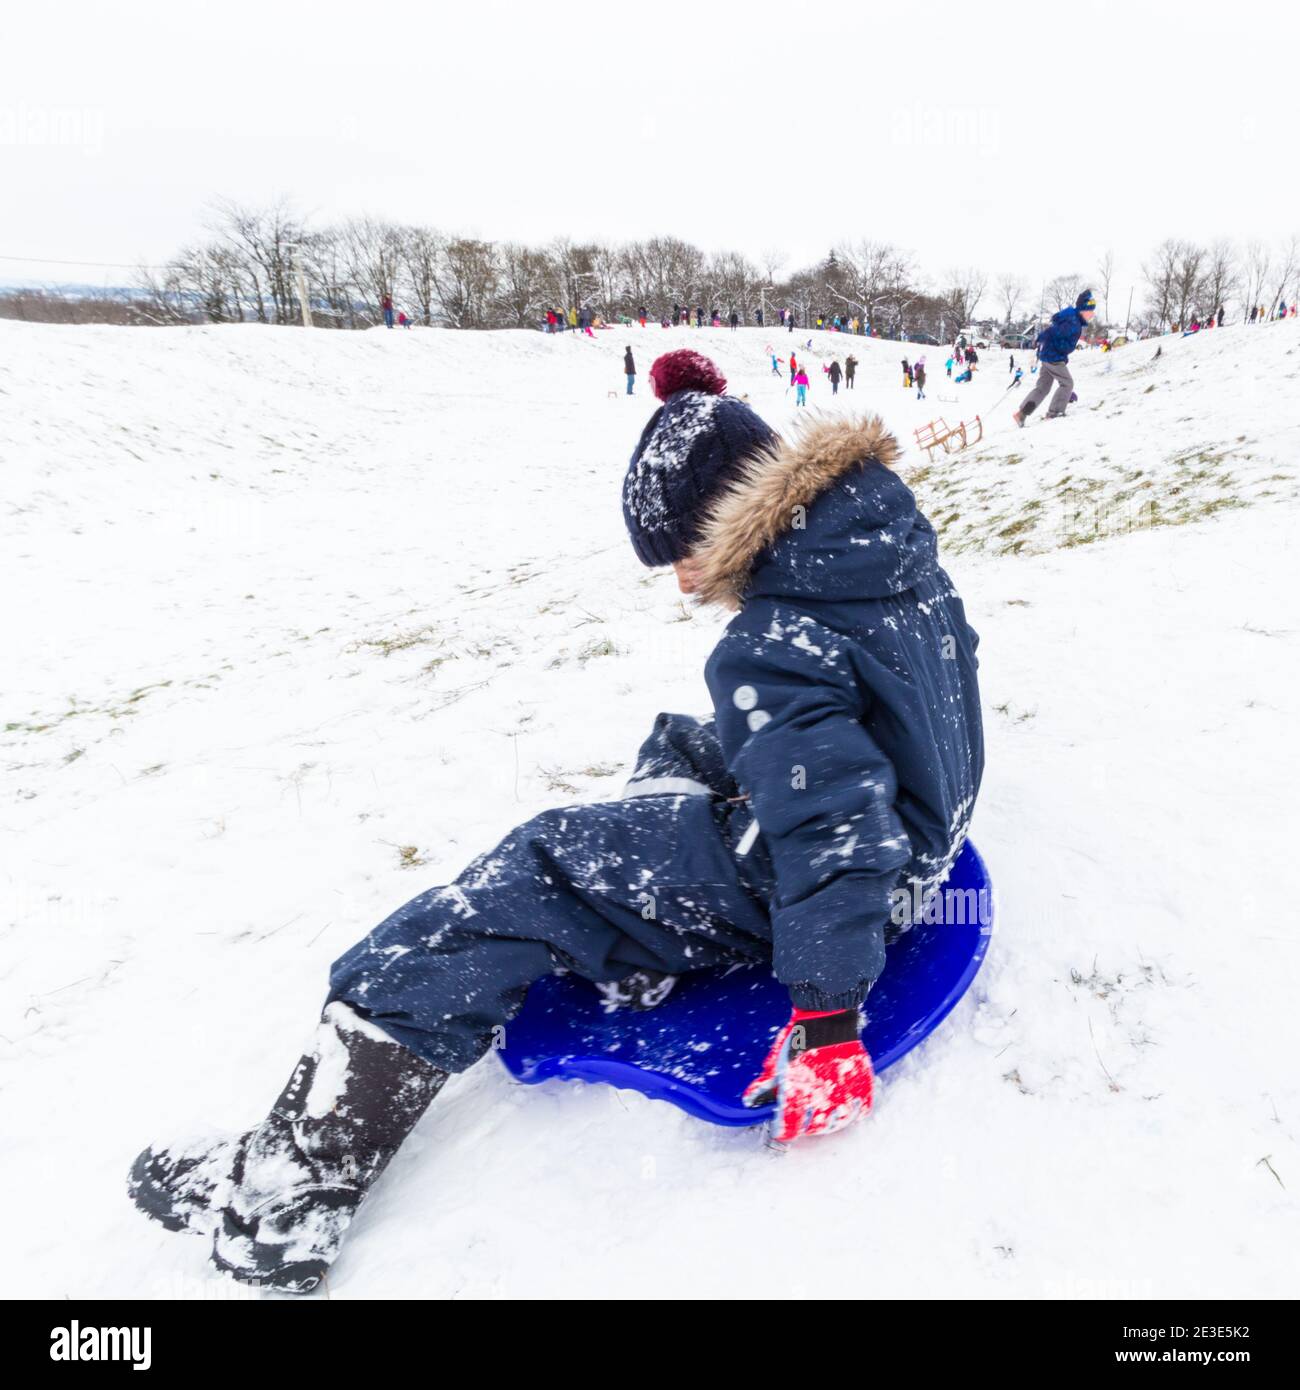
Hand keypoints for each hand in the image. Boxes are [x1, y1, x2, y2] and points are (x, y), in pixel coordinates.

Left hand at [743, 1007, 873, 1141]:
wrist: (827, 1019)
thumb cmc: (799, 1039)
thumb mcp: (777, 1061)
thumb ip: (765, 1085)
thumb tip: (750, 1101)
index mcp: (797, 1095)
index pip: (788, 1128)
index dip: (783, 1130)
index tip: (781, 1128)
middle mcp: (822, 1100)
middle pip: (813, 1129)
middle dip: (804, 1125)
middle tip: (802, 1116)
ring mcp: (845, 1095)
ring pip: (837, 1123)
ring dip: (828, 1121)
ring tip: (822, 1112)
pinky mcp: (862, 1087)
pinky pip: (860, 1111)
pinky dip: (852, 1112)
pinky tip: (844, 1106)